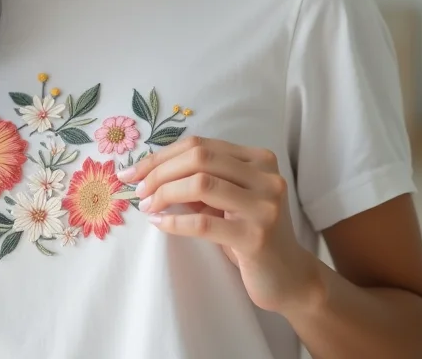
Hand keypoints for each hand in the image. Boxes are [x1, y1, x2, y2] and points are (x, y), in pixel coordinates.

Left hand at [117, 136, 319, 312]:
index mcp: (258, 159)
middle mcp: (266, 176)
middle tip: (138, 190)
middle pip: (198, 158)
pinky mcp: (257, 237)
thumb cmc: (248, 232)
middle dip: (159, 171)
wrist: (288, 277)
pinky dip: (174, 221)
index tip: (133, 171)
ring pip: (200, 183)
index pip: (199, 145)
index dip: (161, 156)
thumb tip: (146, 171)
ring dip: (164, 193)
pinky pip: (203, 222)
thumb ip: (198, 178)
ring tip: (146, 206)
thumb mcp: (225, 198)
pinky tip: (159, 224)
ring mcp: (265, 206)